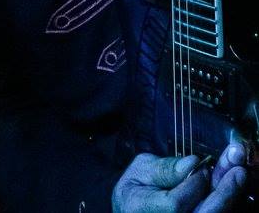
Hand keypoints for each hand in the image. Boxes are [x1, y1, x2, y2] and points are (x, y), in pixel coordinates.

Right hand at [112, 146, 246, 211]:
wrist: (134, 208)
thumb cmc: (136, 187)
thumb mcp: (141, 169)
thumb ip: (165, 167)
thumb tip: (193, 163)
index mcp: (142, 209)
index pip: (175, 204)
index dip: (191, 185)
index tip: (201, 165)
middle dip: (223, 194)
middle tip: (237, 171)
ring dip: (228, 197)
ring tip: (237, 174)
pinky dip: (225, 201)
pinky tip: (231, 186)